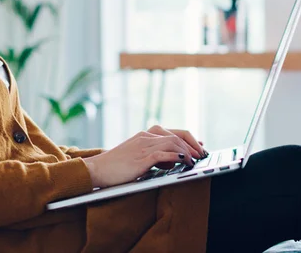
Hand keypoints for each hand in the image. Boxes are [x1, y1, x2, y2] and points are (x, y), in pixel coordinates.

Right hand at [83, 125, 207, 187]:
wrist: (97, 169)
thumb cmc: (116, 166)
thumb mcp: (137, 156)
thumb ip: (154, 155)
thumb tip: (174, 160)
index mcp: (146, 135)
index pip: (174, 132)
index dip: (190, 139)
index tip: (201, 146)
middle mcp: (146, 137)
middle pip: (177, 136)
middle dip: (193, 145)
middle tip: (203, 154)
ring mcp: (143, 146)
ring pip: (172, 143)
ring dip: (188, 151)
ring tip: (196, 160)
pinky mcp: (141, 158)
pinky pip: (163, 154)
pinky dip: (176, 156)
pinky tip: (184, 161)